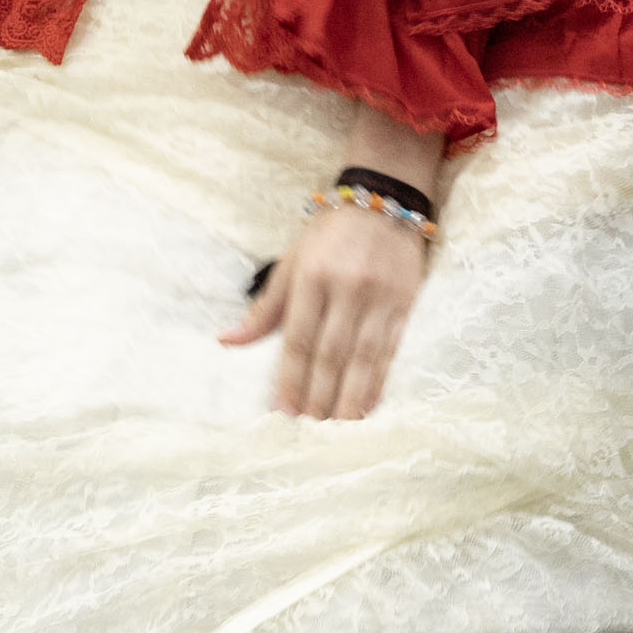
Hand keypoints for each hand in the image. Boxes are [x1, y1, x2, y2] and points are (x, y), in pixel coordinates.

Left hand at [223, 200, 426, 420]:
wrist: (386, 200)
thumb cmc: (330, 234)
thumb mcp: (292, 261)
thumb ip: (265, 307)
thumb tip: (227, 341)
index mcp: (312, 276)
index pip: (299, 339)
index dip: (290, 379)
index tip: (282, 413)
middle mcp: (347, 288)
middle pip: (330, 354)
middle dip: (318, 396)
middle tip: (308, 433)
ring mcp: (379, 297)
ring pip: (362, 358)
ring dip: (348, 398)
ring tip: (336, 430)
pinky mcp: (405, 303)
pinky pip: (391, 350)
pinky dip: (378, 382)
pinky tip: (367, 406)